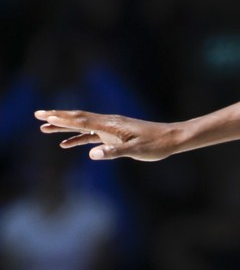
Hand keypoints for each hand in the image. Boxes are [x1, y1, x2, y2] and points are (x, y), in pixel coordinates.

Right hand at [34, 109, 177, 161]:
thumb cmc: (157, 144)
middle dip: (58, 117)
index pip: (82, 120)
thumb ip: (114, 152)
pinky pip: (92, 135)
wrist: (173, 138)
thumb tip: (92, 154)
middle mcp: (110, 123)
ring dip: (64, 127)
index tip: (45, 116)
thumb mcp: (136, 150)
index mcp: (112, 125)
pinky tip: (68, 144)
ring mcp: (112, 128)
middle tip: (38, 115)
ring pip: (83, 126)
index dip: (62, 118)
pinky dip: (78, 138)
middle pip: (79, 119)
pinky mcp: (116, 135)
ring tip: (45, 129)